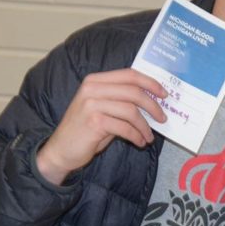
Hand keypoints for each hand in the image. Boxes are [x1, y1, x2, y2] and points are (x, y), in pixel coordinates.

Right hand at [36, 69, 167, 184]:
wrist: (60, 150)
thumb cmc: (86, 130)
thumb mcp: (103, 108)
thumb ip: (121, 99)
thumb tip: (154, 99)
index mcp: (95, 80)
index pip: (129, 75)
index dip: (150, 83)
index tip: (164, 94)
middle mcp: (92, 88)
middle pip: (133, 91)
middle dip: (153, 106)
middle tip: (162, 118)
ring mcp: (91, 104)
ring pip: (131, 111)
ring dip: (145, 126)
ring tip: (149, 136)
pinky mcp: (94, 122)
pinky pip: (125, 127)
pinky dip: (136, 136)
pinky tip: (139, 142)